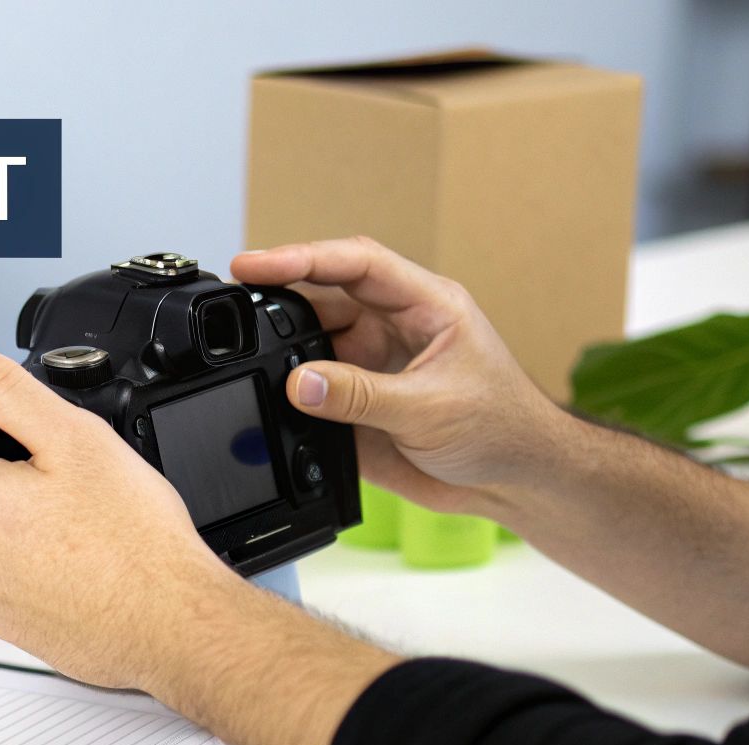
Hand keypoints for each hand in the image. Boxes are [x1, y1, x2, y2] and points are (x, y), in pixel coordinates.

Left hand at [0, 339, 246, 692]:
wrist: (175, 626)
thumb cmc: (138, 543)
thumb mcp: (76, 439)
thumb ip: (9, 392)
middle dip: (10, 468)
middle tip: (70, 469)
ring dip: (29, 518)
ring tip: (88, 520)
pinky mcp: (18, 629)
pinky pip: (18, 580)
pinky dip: (44, 564)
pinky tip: (89, 561)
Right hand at [231, 237, 570, 516]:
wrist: (514, 484)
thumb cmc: (502, 429)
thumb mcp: (430, 409)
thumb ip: (360, 396)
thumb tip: (298, 382)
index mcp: (425, 305)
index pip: (356, 264)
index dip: (302, 257)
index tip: (254, 265)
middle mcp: (395, 327)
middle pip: (323, 299)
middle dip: (279, 302)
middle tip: (234, 309)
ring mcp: (374, 365)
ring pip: (311, 346)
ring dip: (283, 357)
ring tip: (253, 370)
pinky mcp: (359, 404)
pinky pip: (312, 393)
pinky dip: (290, 401)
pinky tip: (275, 409)